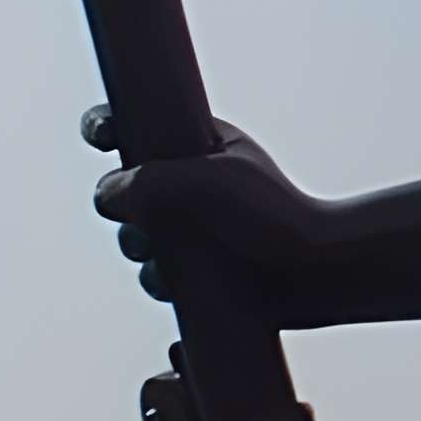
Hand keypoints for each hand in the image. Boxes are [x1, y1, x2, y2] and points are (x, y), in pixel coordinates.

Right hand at [85, 108, 335, 302]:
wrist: (317, 274)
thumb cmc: (273, 216)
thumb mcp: (207, 181)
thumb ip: (146, 180)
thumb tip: (108, 194)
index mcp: (198, 144)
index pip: (139, 123)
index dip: (109, 126)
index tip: (104, 136)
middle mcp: (192, 185)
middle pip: (126, 190)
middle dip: (125, 210)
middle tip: (147, 223)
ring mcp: (195, 228)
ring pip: (138, 239)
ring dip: (143, 253)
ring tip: (169, 265)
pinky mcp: (200, 271)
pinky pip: (159, 279)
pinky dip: (160, 284)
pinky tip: (177, 297)